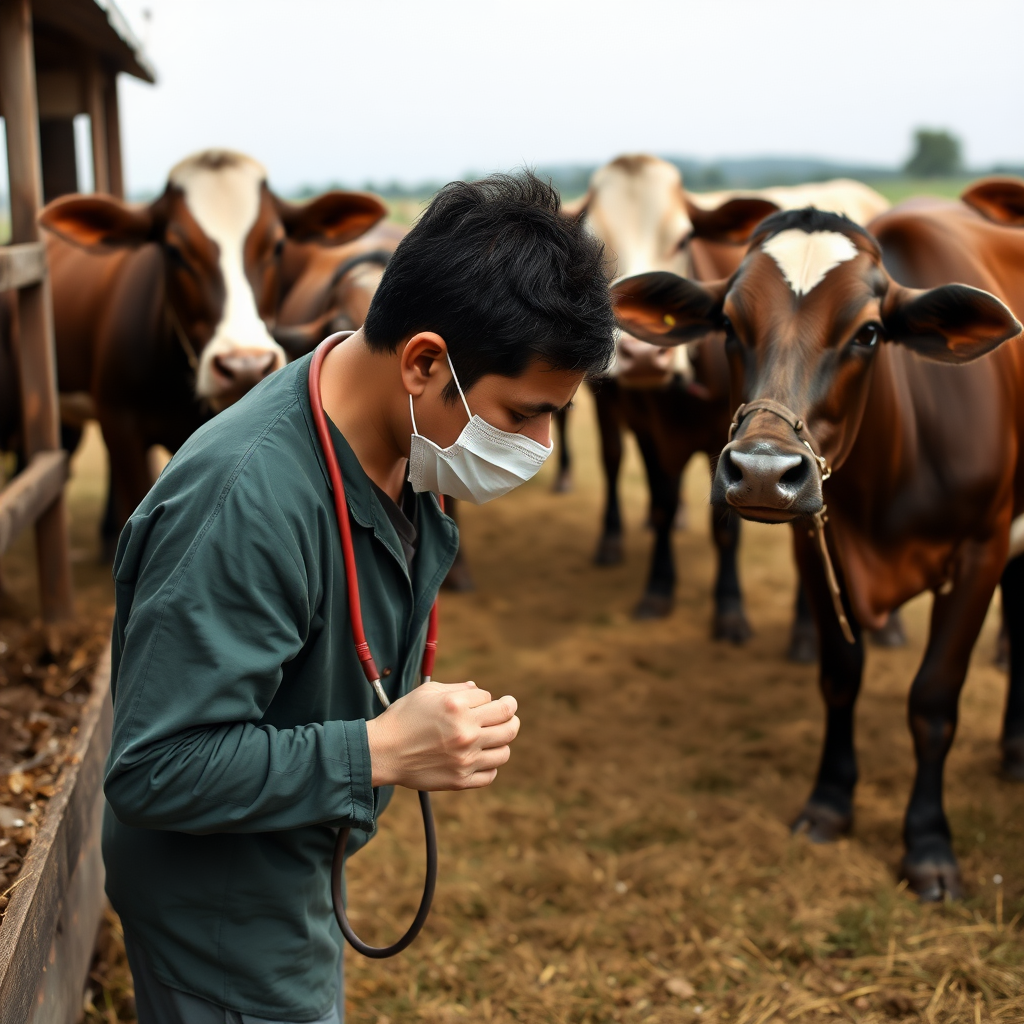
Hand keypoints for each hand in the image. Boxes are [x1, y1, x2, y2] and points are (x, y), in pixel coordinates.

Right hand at [365, 681, 519, 790]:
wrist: (382, 752)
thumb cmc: (402, 718)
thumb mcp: (427, 692)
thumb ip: (457, 689)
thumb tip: (479, 690)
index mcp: (457, 706)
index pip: (493, 700)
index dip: (487, 700)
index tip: (482, 702)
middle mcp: (465, 732)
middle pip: (509, 723)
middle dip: (512, 716)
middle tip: (509, 715)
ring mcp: (465, 758)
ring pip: (505, 750)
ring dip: (503, 742)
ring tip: (494, 738)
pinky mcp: (460, 780)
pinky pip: (491, 774)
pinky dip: (490, 765)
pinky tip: (482, 757)